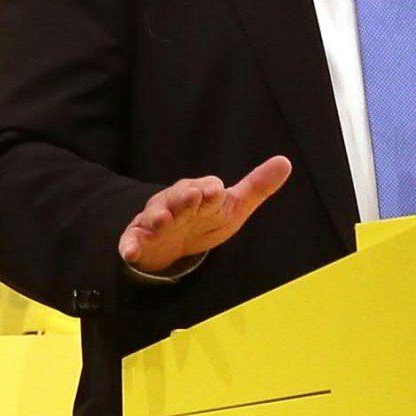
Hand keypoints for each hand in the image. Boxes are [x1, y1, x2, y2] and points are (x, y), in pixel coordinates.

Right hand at [119, 159, 290, 278]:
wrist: (172, 239)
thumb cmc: (206, 218)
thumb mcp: (233, 205)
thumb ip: (257, 186)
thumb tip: (285, 162)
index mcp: (200, 194)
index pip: (206, 188)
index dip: (211, 190)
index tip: (215, 191)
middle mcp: (177, 203)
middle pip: (180, 196)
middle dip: (185, 197)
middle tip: (192, 198)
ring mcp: (156, 219)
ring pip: (155, 215)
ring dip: (157, 217)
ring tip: (161, 221)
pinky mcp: (139, 238)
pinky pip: (132, 241)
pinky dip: (130, 246)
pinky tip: (130, 253)